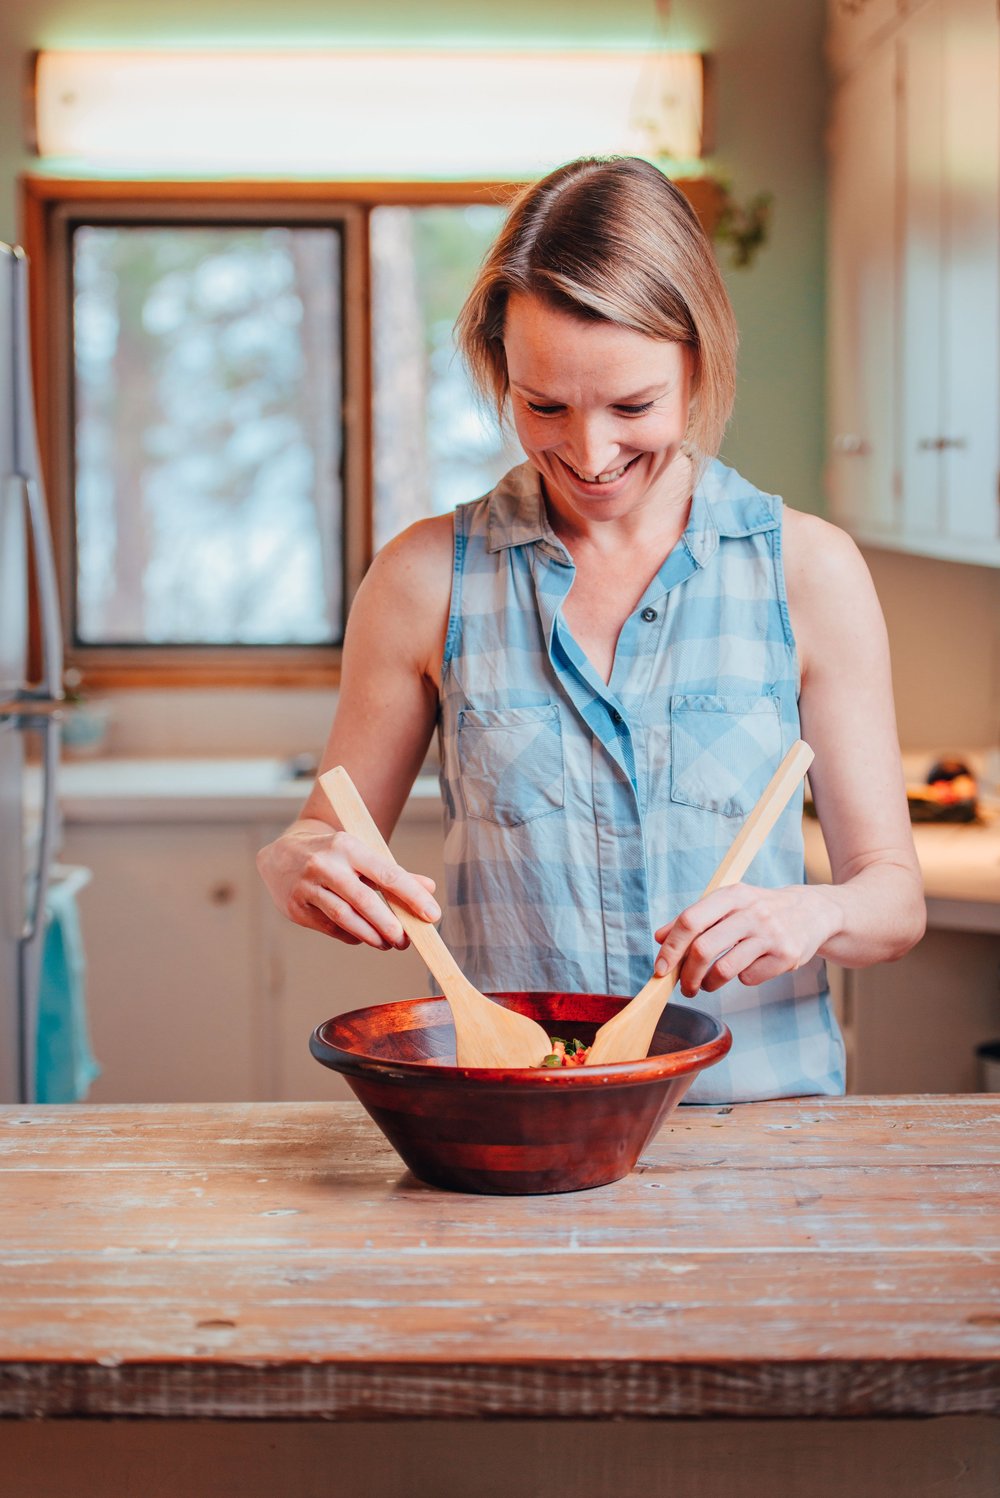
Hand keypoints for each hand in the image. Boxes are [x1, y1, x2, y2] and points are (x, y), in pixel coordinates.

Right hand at [257, 821, 440, 949]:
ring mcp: (307, 886)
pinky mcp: (296, 907)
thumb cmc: (333, 855)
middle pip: (363, 900)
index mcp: (348, 846)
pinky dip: (351, 934)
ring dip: (370, 935)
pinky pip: (330, 927)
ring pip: (344, 917)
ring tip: (387, 944)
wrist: (282, 854)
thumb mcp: (361, 854)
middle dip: (388, 924)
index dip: (412, 896)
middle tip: (405, 940)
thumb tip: (429, 888)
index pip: (386, 873)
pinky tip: (363, 937)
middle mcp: (325, 864)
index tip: (432, 915)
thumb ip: (395, 872)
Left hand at [652, 883, 842, 995]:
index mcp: (732, 895)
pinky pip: (749, 978)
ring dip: (708, 984)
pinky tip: (746, 969)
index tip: (661, 968)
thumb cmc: (760, 909)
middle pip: (703, 949)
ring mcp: (771, 934)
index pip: (690, 920)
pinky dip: (742, 979)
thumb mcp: (729, 903)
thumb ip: (694, 918)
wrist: (813, 912)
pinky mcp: (786, 956)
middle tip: (684, 987)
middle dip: (687, 975)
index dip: (671, 948)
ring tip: (707, 984)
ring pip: (724, 969)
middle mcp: (751, 912)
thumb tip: (659, 937)